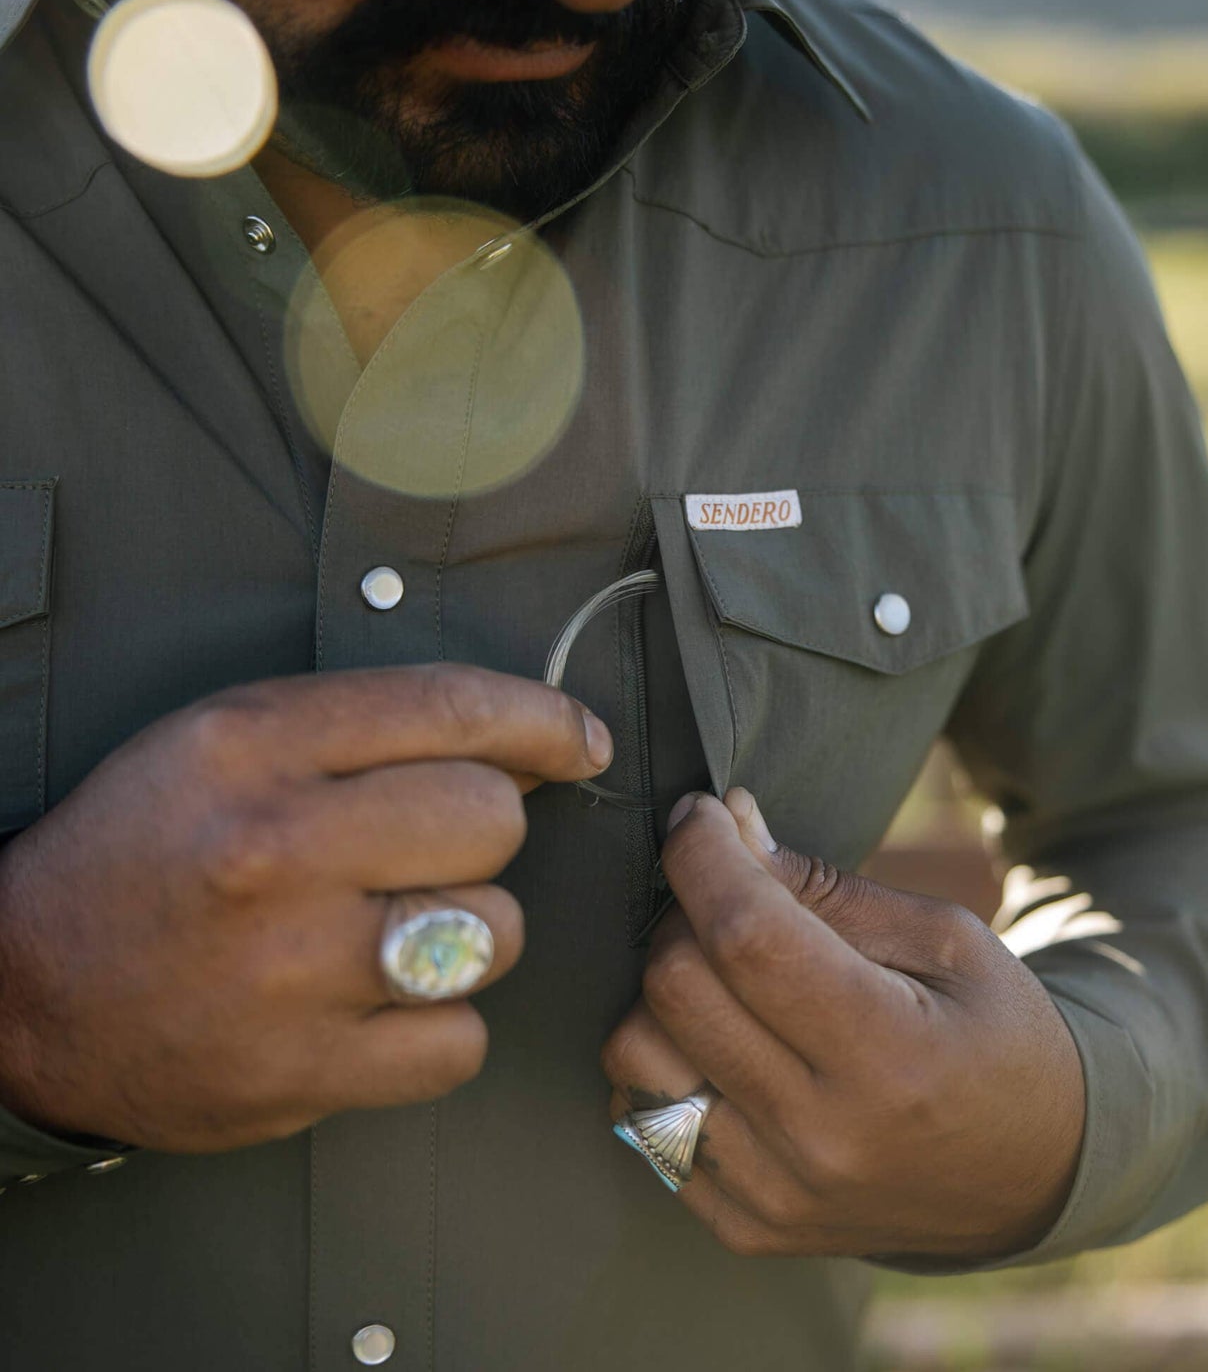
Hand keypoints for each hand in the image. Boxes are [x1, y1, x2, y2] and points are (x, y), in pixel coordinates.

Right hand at [0, 665, 610, 1152]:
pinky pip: (460, 1042)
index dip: (544, 720)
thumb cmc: (144, 851)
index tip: (579, 740)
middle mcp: (276, 848)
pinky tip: (381, 1008)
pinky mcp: (301, 1073)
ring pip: (494, 934)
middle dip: (481, 835)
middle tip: (425, 856)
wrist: (18, 990)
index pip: (453, 708)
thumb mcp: (229, 740)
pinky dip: (439, 1028)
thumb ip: (368, 726)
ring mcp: (291, 970)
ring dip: (469, 934)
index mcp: (254, 745)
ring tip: (394, 935)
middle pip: (492, 822)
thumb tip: (528, 742)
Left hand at [601, 790, 1084, 1261]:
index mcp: (890, 1055)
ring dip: (663, 990)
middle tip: (727, 893)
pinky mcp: (744, 1225)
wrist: (1035, 1175)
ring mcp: (775, 1193)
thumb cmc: (992, 1033)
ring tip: (721, 973)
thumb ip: (825, 885)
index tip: (700, 814)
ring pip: (635, 1053)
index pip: (746, 935)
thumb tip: (728, 821)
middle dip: (683, 911)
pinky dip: (665, 1059)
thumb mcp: (945, 938)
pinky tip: (720, 1038)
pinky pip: (641, 1119)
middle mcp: (821, 1137)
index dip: (702, 854)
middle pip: (675, 986)